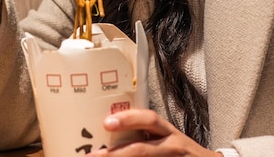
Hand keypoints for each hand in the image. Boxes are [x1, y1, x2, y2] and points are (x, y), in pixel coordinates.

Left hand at [90, 109, 220, 155]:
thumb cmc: (179, 150)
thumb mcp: (166, 136)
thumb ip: (146, 133)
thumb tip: (111, 130)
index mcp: (167, 132)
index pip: (149, 120)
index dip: (129, 119)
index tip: (107, 122)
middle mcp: (171, 145)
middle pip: (142, 149)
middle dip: (117, 154)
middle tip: (94, 155)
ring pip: (144, 156)